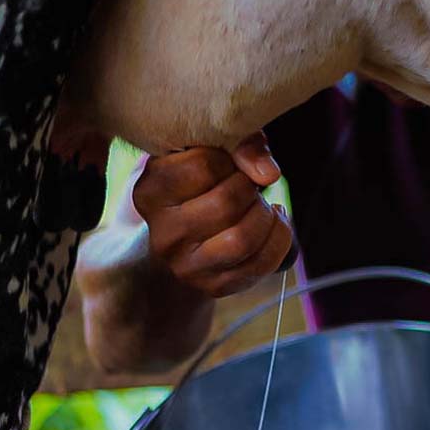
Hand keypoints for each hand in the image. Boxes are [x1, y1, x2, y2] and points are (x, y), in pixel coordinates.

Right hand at [133, 133, 292, 297]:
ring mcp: (186, 266)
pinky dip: (279, 238)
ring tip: (263, 206)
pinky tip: (272, 224)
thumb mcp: (209, 151)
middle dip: (251, 188)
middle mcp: (163, 234)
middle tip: (250, 185)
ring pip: (243, 238)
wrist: (184, 238)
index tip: (228, 163)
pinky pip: (261, 263)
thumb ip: (241, 143)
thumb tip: (268, 173)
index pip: (203, 164)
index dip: (229, 159)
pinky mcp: (214, 286)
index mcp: (150, 192)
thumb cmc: (201, 183)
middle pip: (226, 202)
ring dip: (266, 216)